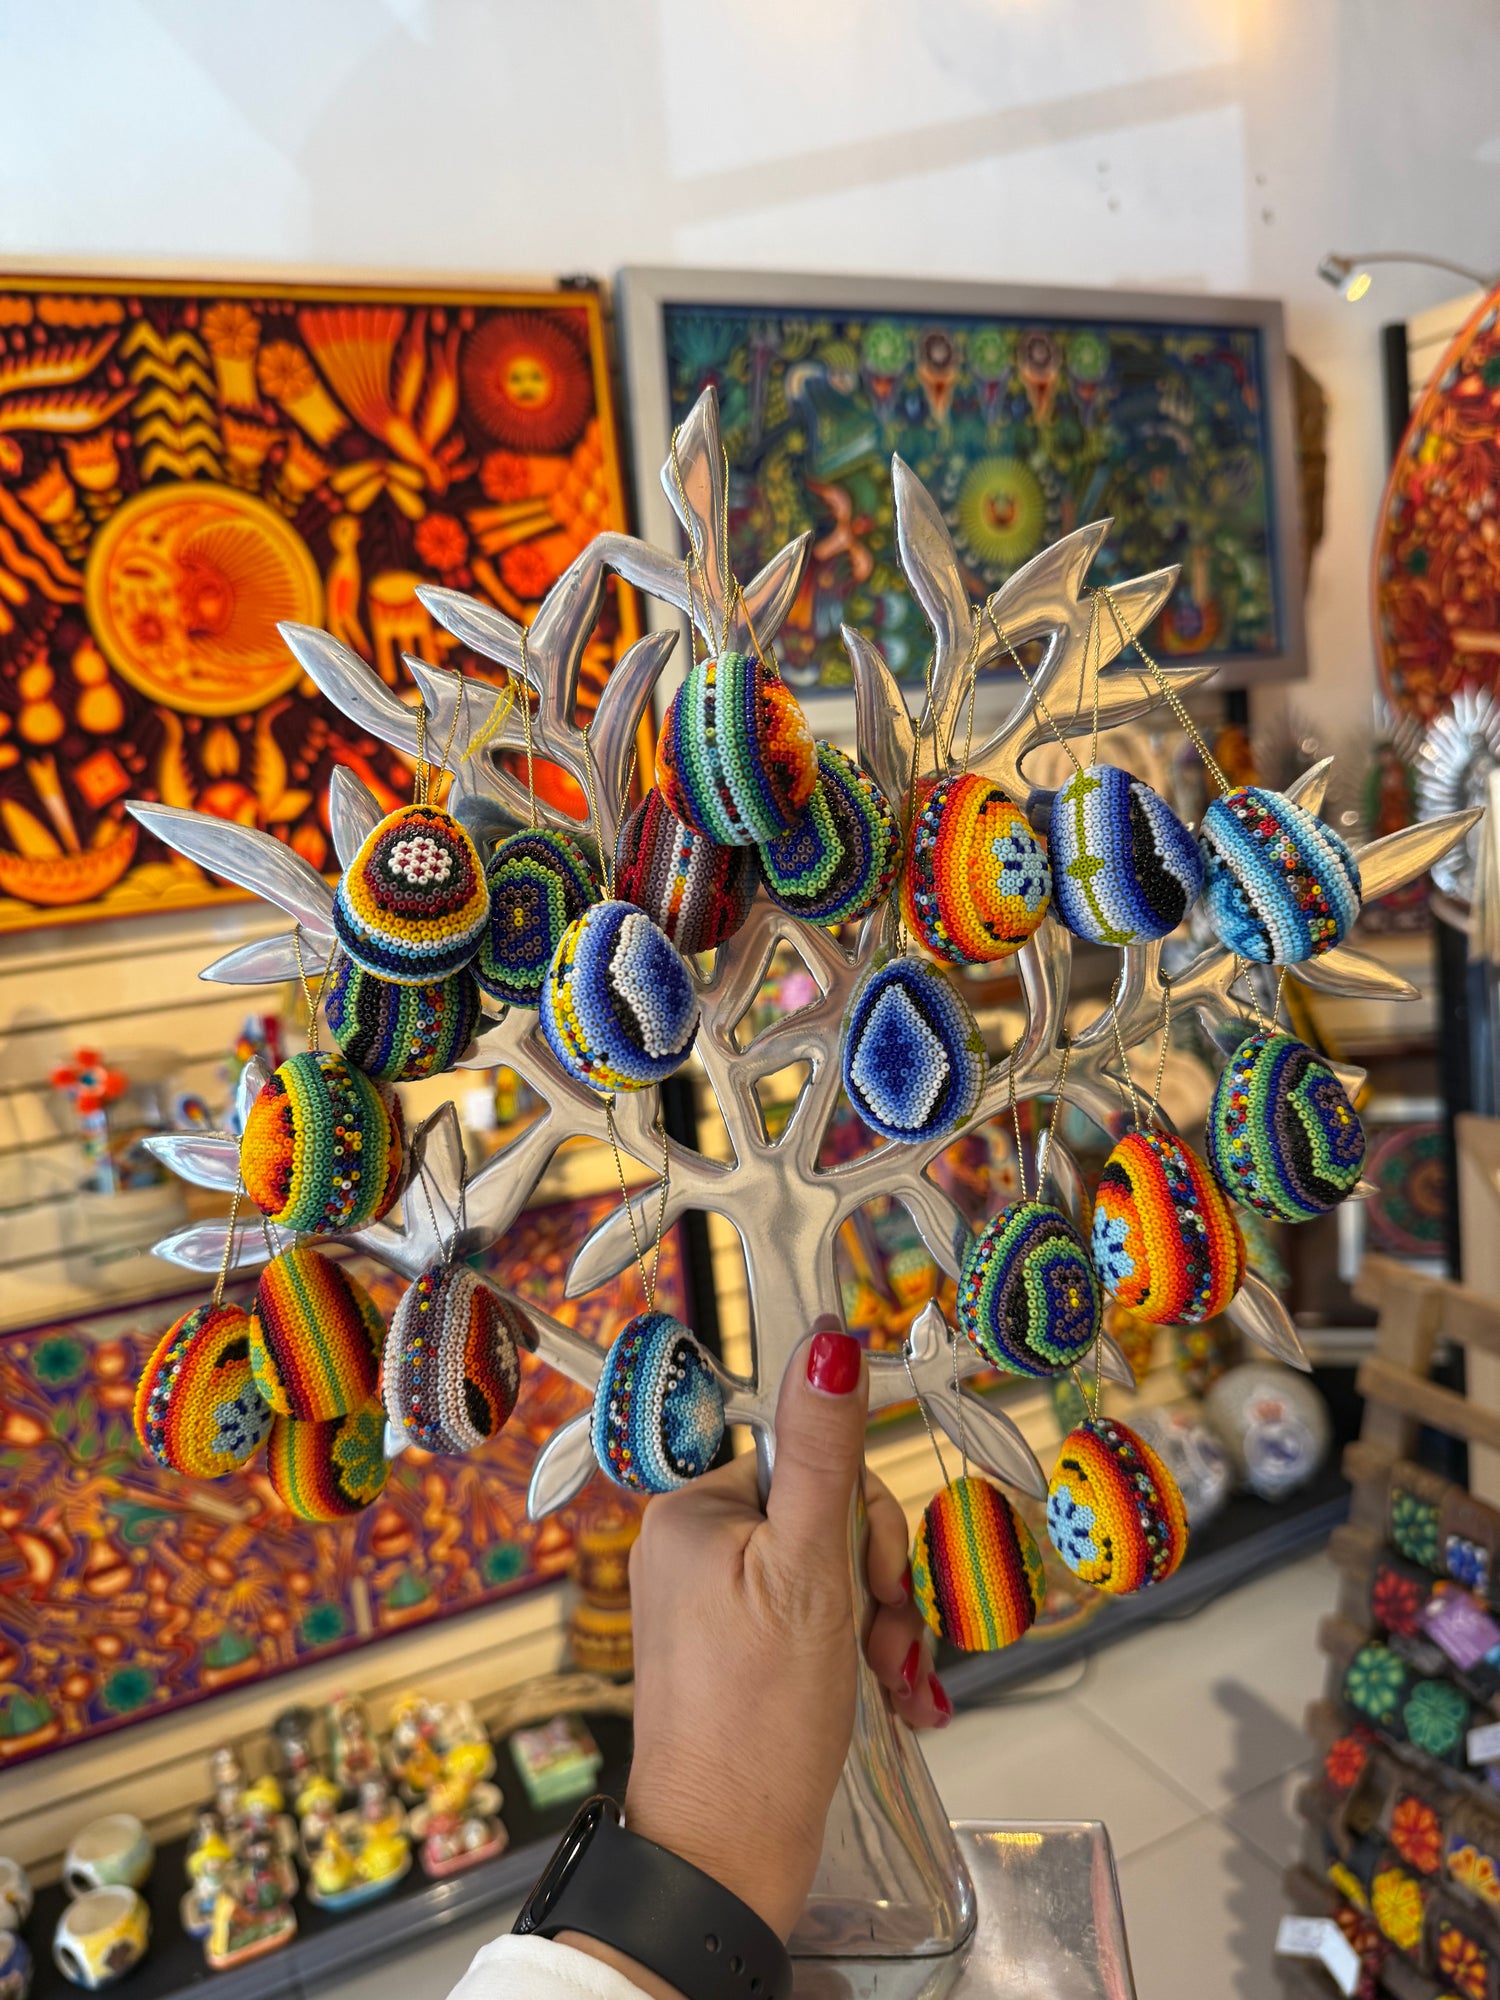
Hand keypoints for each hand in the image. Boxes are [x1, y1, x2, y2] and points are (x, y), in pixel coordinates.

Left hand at [617, 1321, 949, 1937]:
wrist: (727, 1861)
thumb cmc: (760, 1720)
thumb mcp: (810, 1570)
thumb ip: (824, 1452)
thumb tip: (830, 1337)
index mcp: (694, 1512)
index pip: (805, 1460)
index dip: (860, 1514)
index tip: (873, 1572)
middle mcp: (697, 1550)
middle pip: (829, 1518)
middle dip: (878, 1581)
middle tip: (885, 1641)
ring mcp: (717, 1606)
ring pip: (837, 1574)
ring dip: (882, 1625)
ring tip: (889, 1682)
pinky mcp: (741, 1656)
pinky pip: (822, 1624)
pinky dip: (863, 1657)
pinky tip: (888, 1699)